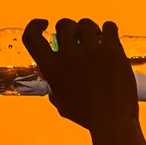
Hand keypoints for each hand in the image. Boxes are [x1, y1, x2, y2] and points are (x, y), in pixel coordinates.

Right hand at [21, 17, 138, 133]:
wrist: (112, 120)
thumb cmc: (85, 115)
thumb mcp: (60, 101)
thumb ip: (54, 83)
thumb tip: (53, 75)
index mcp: (52, 68)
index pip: (32, 37)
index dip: (34, 25)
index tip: (44, 23)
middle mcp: (69, 56)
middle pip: (64, 24)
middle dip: (70, 29)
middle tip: (78, 39)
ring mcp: (91, 51)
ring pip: (87, 24)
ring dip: (90, 30)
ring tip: (96, 41)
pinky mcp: (112, 50)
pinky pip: (109, 27)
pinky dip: (109, 30)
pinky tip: (109, 38)